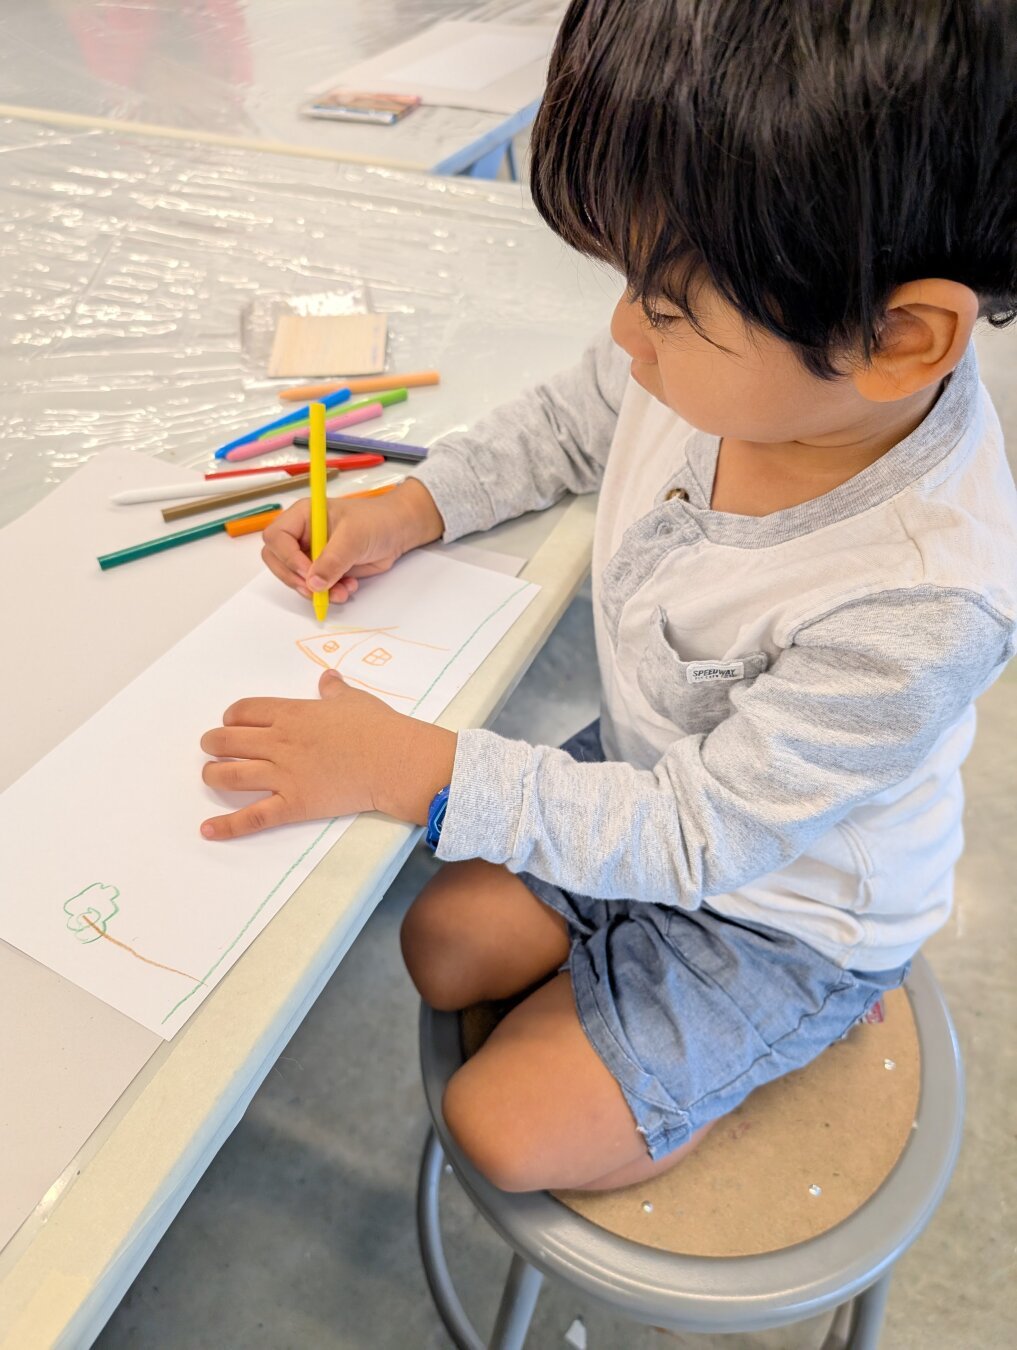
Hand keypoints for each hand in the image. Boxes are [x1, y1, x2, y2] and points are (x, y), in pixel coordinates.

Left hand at [199, 670, 456, 839]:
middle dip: (212, 744)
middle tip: (211, 747)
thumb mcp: (354, 699)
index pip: (243, 711)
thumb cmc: (378, 726)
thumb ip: (334, 690)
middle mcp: (279, 743)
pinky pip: (252, 817)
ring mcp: (283, 775)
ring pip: (229, 776)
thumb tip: (328, 678)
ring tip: (210, 775)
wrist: (394, 760)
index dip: (231, 717)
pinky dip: (227, 826)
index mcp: (291, 714)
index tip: (232, 722)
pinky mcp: (293, 804)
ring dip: (212, 775)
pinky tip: (207, 830)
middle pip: (226, 741)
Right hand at [261, 478, 444, 604]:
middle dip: (295, 579)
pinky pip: (315, 588)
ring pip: (296, 578)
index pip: (277, 537)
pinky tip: (348, 588)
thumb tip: (313, 582)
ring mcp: (311, 553)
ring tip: (341, 591)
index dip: (287, 557)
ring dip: (315, 591)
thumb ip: (333, 559)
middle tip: (315, 590)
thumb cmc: (376, 521)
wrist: (398, 532)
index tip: (307, 571)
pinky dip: (328, 593)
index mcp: (303, 516)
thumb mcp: (354, 536)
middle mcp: (302, 535)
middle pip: (277, 560)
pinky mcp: (324, 570)